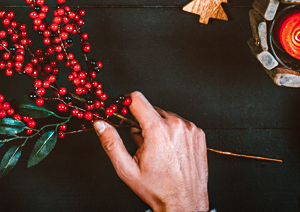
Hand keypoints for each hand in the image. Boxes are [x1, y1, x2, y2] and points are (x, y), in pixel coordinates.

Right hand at [93, 91, 208, 211]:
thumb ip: (111, 143)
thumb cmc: (157, 189)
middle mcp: (176, 125)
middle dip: (143, 123)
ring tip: (159, 151)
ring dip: (159, 128)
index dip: (126, 104)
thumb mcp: (127, 169)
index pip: (137, 99)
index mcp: (158, 131)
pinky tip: (171, 151)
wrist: (184, 203)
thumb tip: (100, 124)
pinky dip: (173, 133)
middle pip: (151, 109)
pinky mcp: (198, 134)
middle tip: (143, 145)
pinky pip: (180, 124)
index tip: (124, 112)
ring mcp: (190, 129)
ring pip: (166, 116)